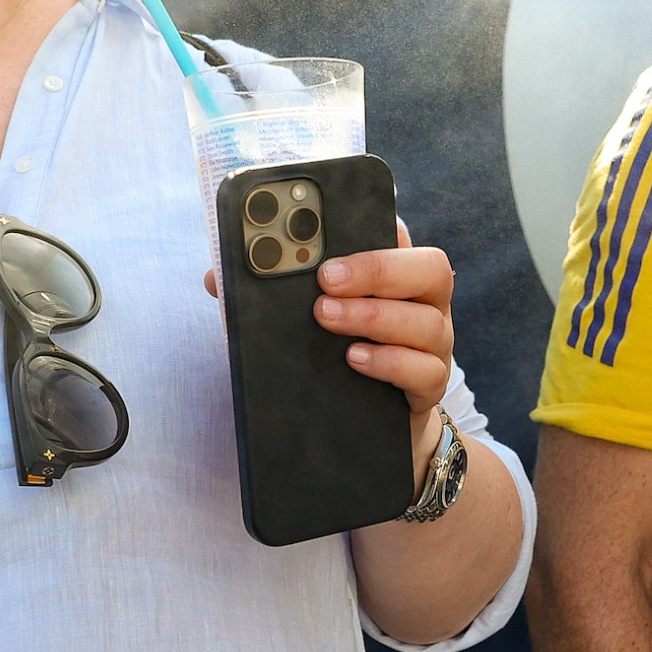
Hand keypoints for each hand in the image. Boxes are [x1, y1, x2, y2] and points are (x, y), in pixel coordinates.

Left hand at [197, 220, 457, 478]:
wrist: (365, 430)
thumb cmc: (334, 359)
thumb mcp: (304, 322)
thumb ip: (270, 295)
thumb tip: (217, 278)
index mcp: (396, 275)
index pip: (398, 234)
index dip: (376, 221)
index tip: (334, 223)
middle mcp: (424, 304)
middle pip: (430, 269)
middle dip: (377, 268)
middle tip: (326, 279)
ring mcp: (434, 346)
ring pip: (427, 321)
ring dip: (374, 316)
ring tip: (327, 317)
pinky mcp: (430, 388)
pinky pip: (426, 371)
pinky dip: (390, 362)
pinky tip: (354, 358)